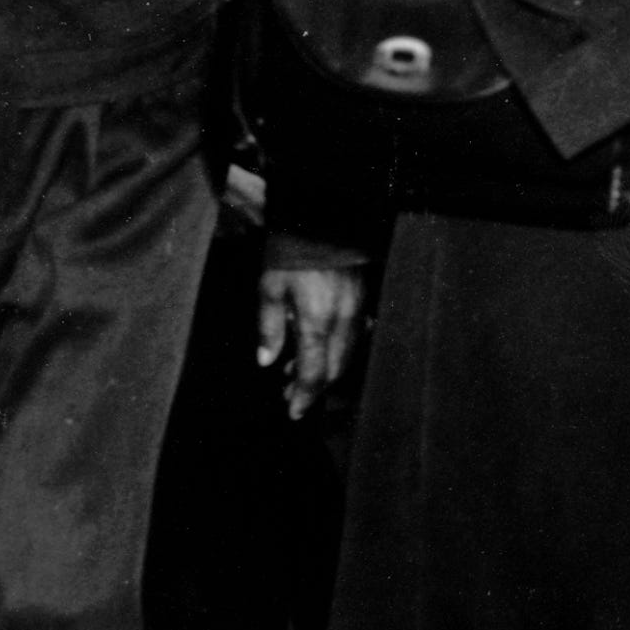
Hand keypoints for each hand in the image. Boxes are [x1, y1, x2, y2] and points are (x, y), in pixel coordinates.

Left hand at [258, 263, 364, 419]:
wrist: (324, 218)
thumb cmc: (292, 252)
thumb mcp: (270, 288)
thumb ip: (269, 327)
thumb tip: (266, 361)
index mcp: (317, 321)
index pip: (313, 372)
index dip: (303, 396)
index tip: (293, 412)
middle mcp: (342, 321)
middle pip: (334, 369)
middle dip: (314, 388)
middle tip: (291, 397)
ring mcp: (357, 310)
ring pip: (346, 355)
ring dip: (325, 370)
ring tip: (295, 374)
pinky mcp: (362, 299)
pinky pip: (353, 336)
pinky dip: (336, 350)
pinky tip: (317, 348)